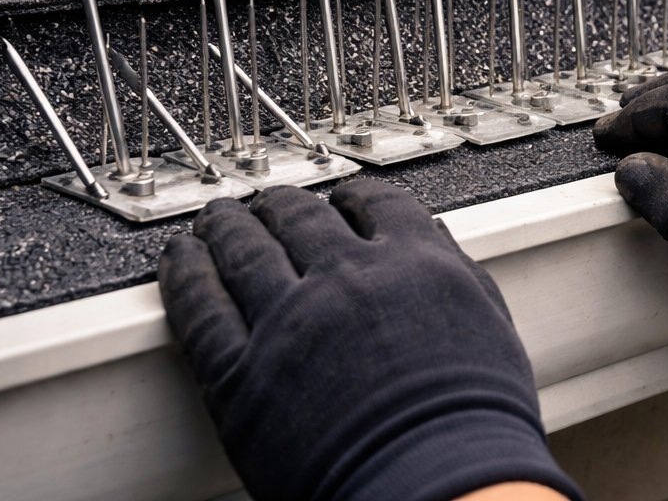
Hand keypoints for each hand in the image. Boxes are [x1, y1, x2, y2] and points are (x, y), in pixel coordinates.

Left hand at [159, 183, 581, 500]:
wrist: (440, 484)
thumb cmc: (474, 426)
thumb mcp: (487, 325)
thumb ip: (455, 274)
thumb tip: (435, 243)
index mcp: (414, 261)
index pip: (376, 204)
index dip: (352, 196)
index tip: (342, 198)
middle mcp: (347, 276)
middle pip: (301, 219)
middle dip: (281, 206)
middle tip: (267, 202)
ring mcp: (289, 320)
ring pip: (244, 250)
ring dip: (227, 226)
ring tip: (215, 218)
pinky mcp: (240, 374)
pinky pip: (200, 309)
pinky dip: (185, 276)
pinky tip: (180, 261)